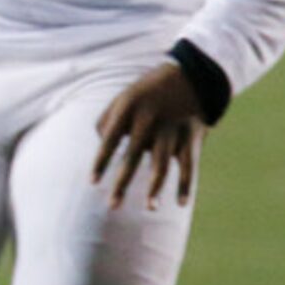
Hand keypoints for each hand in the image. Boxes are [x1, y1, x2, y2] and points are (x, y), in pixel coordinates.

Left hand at [90, 61, 206, 208]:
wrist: (192, 75)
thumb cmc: (147, 91)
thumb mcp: (122, 97)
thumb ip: (106, 121)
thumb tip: (101, 146)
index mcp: (128, 108)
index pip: (109, 140)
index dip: (100, 162)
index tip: (92, 182)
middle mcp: (150, 119)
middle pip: (133, 157)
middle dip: (122, 183)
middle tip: (112, 206)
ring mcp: (172, 129)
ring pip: (162, 163)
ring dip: (155, 188)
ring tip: (149, 209)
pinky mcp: (191, 136)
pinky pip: (189, 164)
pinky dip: (185, 184)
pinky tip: (180, 203)